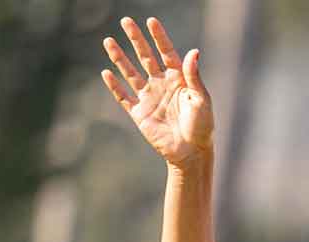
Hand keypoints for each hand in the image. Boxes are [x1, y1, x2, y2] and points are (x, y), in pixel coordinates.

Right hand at [99, 16, 211, 167]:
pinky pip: (124, 97)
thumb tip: (193, 51)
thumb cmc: (202, 126)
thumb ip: (194, 76)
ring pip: (131, 73)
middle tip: (126, 21)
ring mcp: (149, 98)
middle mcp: (162, 85)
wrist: (191, 152)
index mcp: (179, 79)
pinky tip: (106, 73)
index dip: (159, 37)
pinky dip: (114, 86)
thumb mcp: (201, 99)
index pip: (167, 53)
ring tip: (108, 41)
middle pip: (146, 57)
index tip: (151, 21)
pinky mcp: (139, 113)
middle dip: (136, 39)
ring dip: (119, 58)